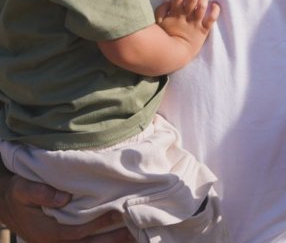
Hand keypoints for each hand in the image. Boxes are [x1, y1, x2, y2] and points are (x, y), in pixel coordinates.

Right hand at [0, 170, 131, 241]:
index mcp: (46, 233)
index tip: (118, 212)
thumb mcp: (22, 189)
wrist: (9, 205)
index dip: (98, 223)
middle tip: (133, 229)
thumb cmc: (18, 195)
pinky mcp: (62, 242)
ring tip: (132, 235)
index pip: (77, 231)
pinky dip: (100, 241)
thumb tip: (64, 198)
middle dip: (110, 239)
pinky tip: (117, 236)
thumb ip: (40, 192)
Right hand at [154, 0, 219, 57]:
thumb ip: (161, 11)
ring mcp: (195, 24)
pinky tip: (216, 5)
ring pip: (201, 7)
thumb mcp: (158, 24)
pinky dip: (215, 12)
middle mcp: (186, 18)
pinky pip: (210, 21)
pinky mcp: (203, 31)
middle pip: (191, 0)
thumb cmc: (165, 39)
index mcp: (175, 15)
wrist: (173, 56)